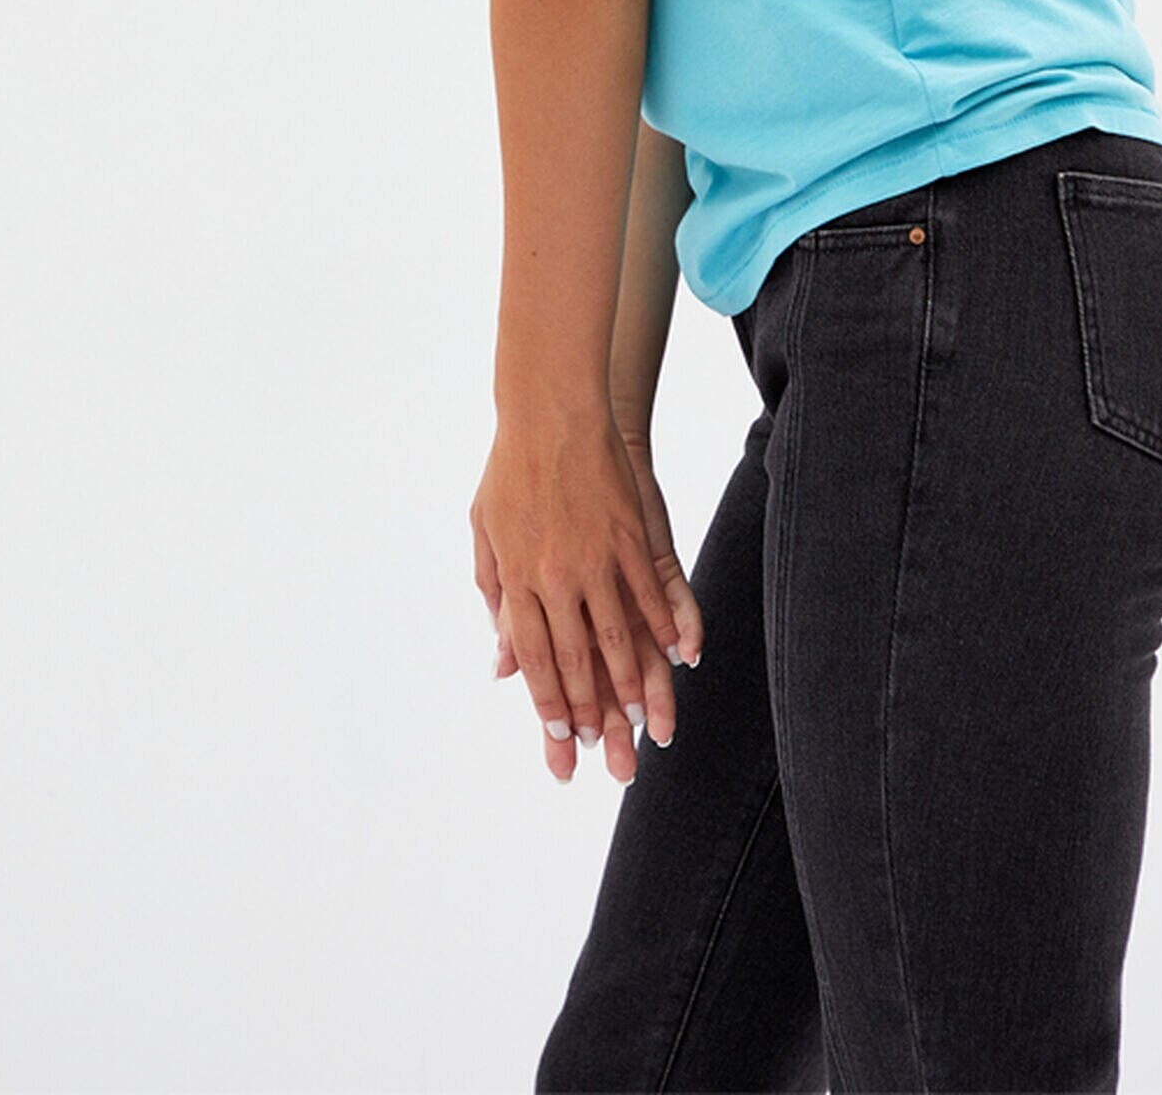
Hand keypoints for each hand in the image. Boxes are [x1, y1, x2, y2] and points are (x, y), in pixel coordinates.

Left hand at [472, 416, 700, 787]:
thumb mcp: (486, 531)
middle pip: (576, 656)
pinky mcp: (631, 533)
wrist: (551, 411)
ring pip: (617, 633)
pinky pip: (650, 590)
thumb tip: (500, 656)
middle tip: (604, 749)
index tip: (562, 736)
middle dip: (591, 710)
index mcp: (519, 576)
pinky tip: (675, 656)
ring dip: (632, 682)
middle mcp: (557, 573)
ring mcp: (598, 554)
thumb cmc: (511, 469)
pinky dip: (663, 626)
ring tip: (645, 720)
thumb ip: (494, 595)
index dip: (549, 701)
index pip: (535, 655)